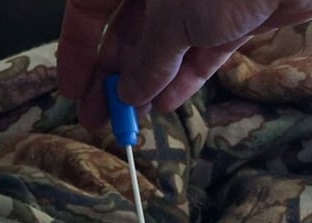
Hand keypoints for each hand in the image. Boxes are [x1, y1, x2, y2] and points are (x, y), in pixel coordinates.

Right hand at [57, 0, 311, 127]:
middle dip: (114, 75)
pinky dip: (185, 76)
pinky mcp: (237, 13)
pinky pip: (202, 48)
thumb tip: (129, 93)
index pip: (89, 6)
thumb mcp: (172, 21)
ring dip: (149, 82)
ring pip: (165, 41)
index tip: (73, 91)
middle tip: (102, 120)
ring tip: (135, 122)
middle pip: (127, 27)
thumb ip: (147, 60)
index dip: (77, 49)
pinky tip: (167, 107)